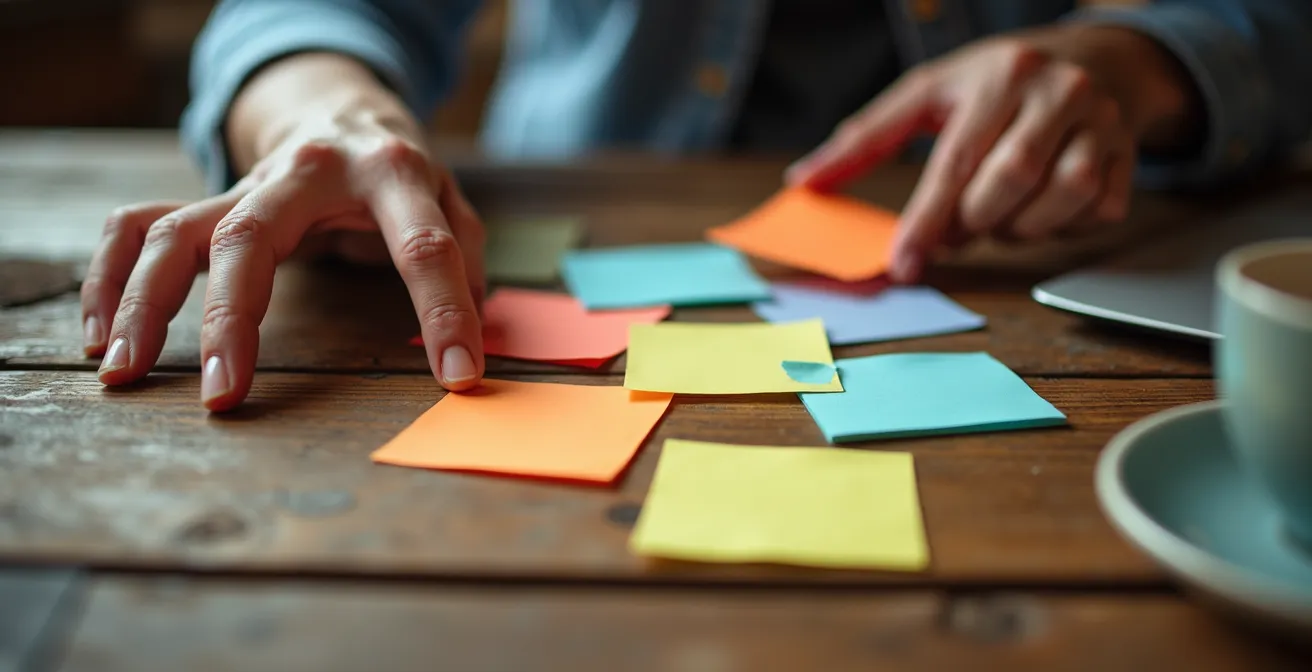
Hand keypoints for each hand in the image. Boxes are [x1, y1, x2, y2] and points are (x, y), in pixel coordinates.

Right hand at [82, 113, 486, 410]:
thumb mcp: (455, 201)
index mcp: (391, 172)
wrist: (344, 112)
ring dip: (141, 301)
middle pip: (251, 239)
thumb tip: (473, 336)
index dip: (443, 311)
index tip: (456, 378)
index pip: (421, 246)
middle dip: (233, 319)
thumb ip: (469, 261)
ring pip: (176, 232)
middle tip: (222, 396)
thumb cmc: (404, 173)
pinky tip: (98, 335)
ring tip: (123, 371)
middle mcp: (309, 173)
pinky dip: (108, 274)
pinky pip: (139, 225)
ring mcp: (250, 185)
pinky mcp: (213, 198)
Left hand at [787, 27, 1196, 281]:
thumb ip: (866, 138)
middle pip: (1007, 184)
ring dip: (1017, 227)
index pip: (955, 159)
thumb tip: (804, 181)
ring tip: (997, 212)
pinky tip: (1041, 207)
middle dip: (971, 221)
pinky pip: (1093, 215)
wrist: (1100, 58)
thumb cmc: (998, 81)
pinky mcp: (1131, 157)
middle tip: (953, 227)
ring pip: (1057, 203)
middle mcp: (1058, 92)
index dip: (926, 220)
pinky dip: (1059, 227)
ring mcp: (1103, 124)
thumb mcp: (931, 92)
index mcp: (1000, 74)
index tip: (904, 264)